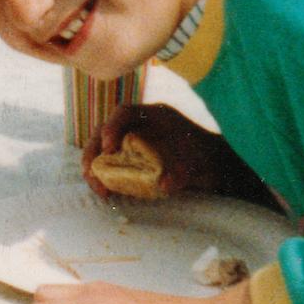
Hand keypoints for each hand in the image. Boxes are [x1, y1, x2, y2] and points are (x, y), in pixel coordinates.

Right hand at [82, 103, 217, 200]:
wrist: (214, 167)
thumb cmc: (206, 159)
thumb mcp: (196, 164)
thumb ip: (181, 172)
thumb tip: (164, 184)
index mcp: (156, 116)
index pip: (125, 112)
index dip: (112, 126)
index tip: (107, 147)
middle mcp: (140, 126)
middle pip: (106, 130)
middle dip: (94, 150)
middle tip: (90, 172)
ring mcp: (134, 141)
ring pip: (104, 146)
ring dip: (95, 164)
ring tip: (95, 186)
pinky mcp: (132, 158)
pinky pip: (111, 161)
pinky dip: (104, 174)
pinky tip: (105, 191)